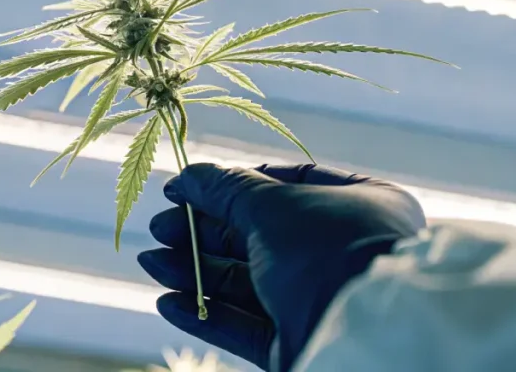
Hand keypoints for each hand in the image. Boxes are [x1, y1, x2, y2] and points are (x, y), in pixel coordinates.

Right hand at [138, 163, 425, 370]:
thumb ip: (225, 190)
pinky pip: (247, 324)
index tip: (186, 187)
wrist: (363, 334)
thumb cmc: (327, 250)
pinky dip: (207, 312)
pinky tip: (168, 302)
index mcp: (360, 205)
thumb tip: (188, 176)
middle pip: (260, 234)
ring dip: (196, 271)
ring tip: (151, 262)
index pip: (288, 183)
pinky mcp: (299, 339)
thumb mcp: (272, 206)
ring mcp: (321, 298)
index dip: (234, 183)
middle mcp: (344, 250)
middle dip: (205, 231)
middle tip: (160, 227)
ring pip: (248, 281)